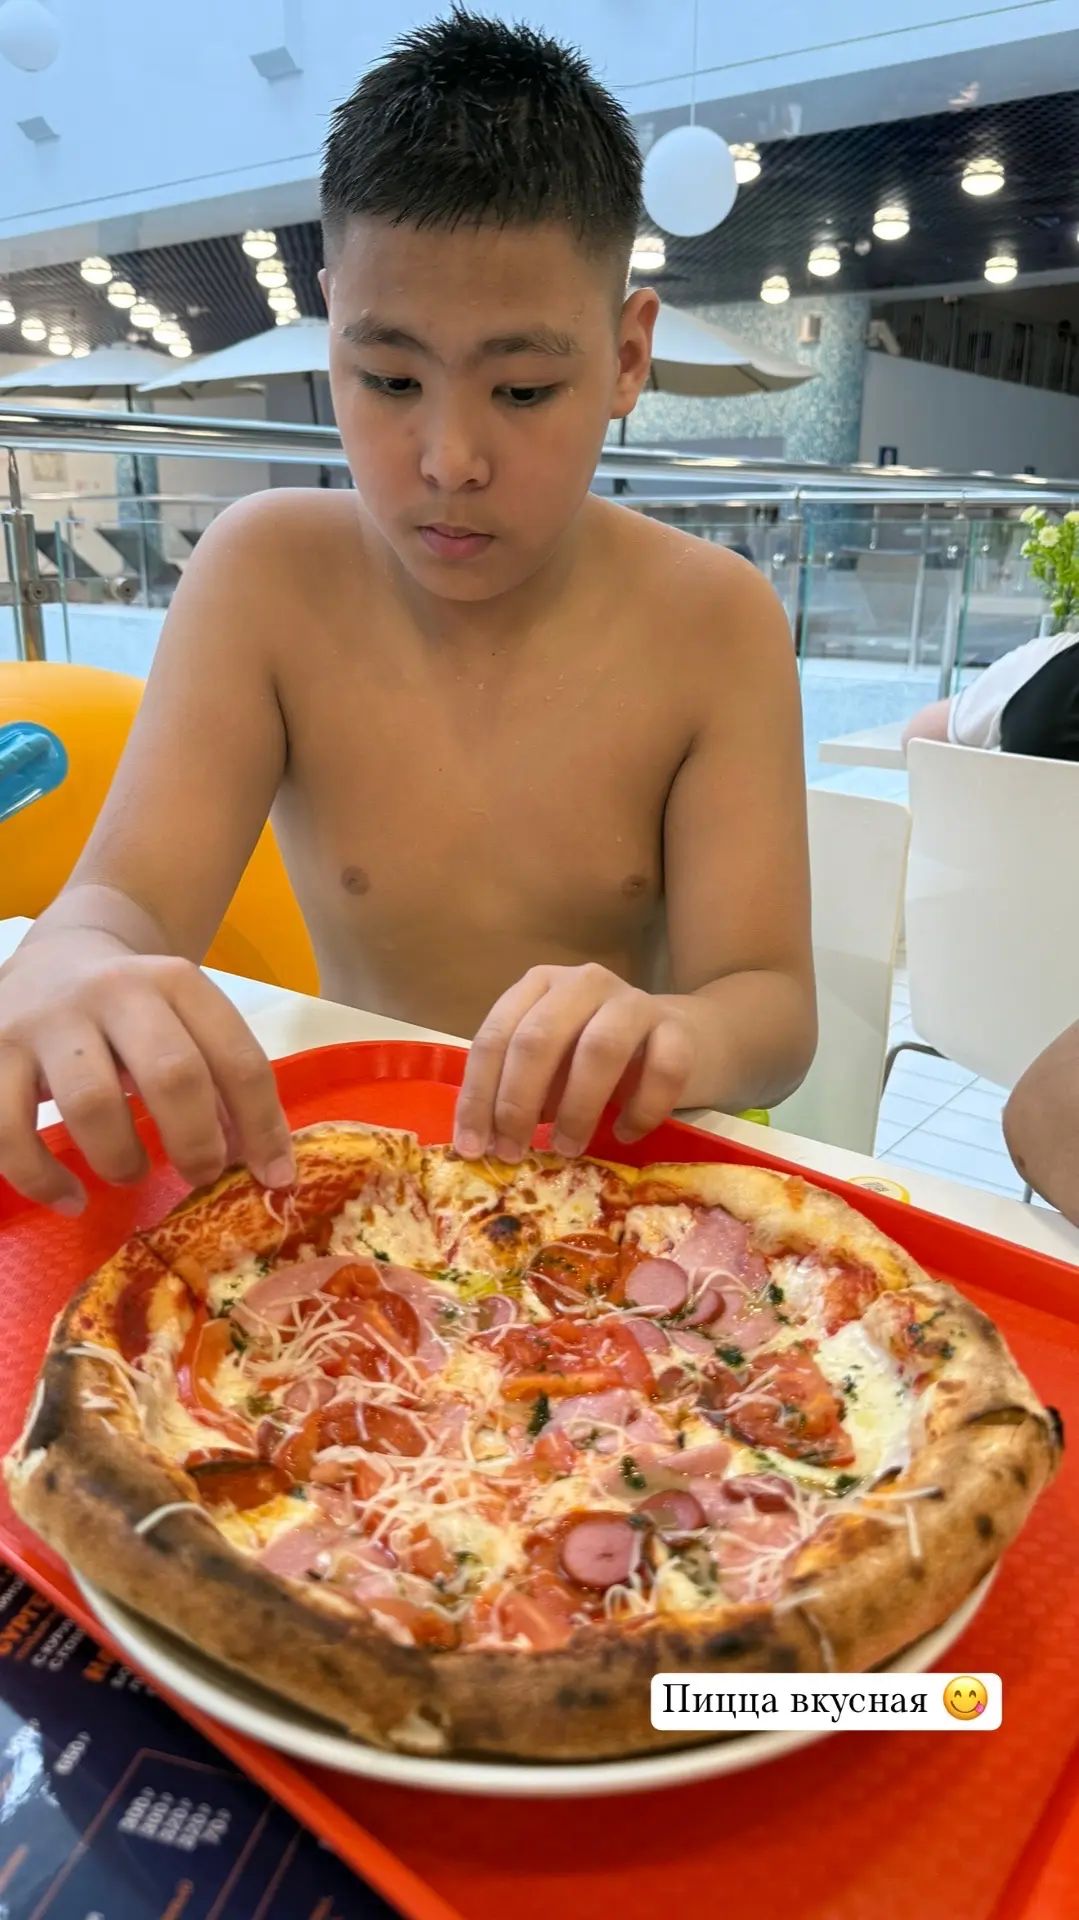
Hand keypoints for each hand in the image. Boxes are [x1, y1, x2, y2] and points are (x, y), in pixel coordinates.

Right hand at [0, 934, 294, 1214]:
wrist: (54, 953)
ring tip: (131, 1173)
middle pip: (172, 1075)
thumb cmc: (134, 1011)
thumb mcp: (185, 1022)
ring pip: (91, 1104)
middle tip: (200, 1174)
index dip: (263, 1126)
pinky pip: (10, 1130)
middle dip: (196, 1142)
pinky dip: (42, 1179)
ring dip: (121, 1159)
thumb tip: (260, 1164)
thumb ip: (220, 1081)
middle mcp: (113, 992)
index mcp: (176, 982)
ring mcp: (46, 1021)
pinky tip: (71, 1198)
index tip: (274, 1178)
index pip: (237, 1058)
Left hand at [453, 963, 694, 1161]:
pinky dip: (641, 1110)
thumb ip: (517, 1088)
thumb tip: (485, 1142)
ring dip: (577, 1108)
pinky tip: (626, 1133)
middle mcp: (583, 983)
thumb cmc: (596, 1057)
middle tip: (515, 1152)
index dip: (479, 1096)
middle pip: (539, 1039)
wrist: (681, 1036)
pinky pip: (663, 1070)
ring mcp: (634, 1001)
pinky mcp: (679, 1029)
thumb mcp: (551, 1066)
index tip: (473, 1148)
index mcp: (539, 986)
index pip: (495, 1037)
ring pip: (599, 1049)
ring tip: (568, 1147)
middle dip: (518, 1103)